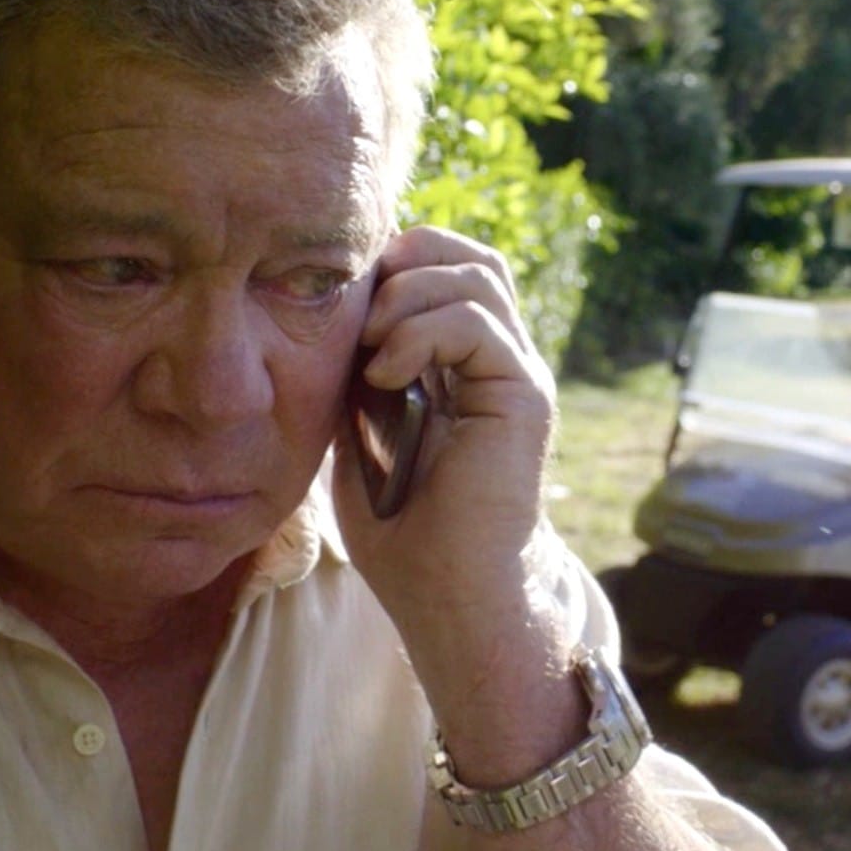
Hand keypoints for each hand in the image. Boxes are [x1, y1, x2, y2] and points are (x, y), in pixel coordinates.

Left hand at [332, 227, 566, 714]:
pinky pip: (477, 323)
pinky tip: (385, 377)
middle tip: (358, 315)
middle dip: (405, 261)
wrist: (450, 595)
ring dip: (407, 296)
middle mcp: (499, 358)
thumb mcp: (357, 430)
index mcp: (462, 361)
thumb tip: (327, 315)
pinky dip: (420, 334)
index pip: (442, 266)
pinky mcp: (523, 394)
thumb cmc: (401, 530)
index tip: (339, 305)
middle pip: (468, 255)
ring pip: (478, 274)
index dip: (391, 264)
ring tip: (370, 348)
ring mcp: (517, 372)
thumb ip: (354, 371)